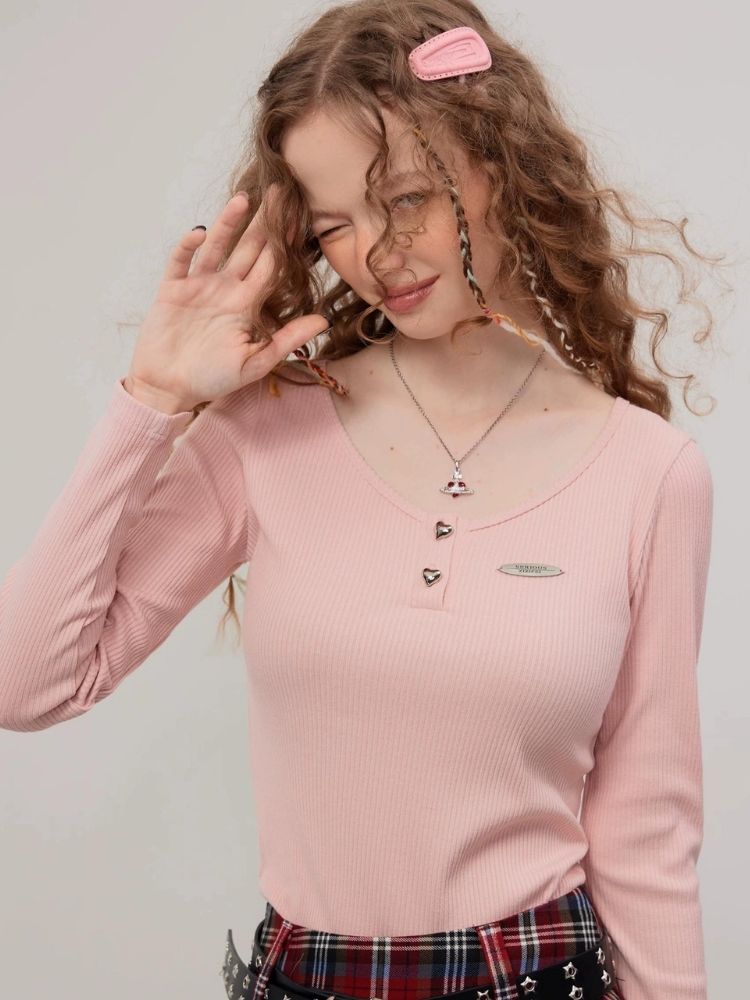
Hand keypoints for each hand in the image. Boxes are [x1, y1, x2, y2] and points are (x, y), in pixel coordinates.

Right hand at [127, 184, 328, 409]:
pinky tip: (200, 232)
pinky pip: (181, 261)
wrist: (168, 389)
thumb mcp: (254, 363)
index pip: (272, 267)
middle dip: (263, 222)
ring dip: (228, 224)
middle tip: (279, 192)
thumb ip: (286, 340)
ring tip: (243, 200)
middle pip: (249, 249)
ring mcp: (198, 286)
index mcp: (247, 305)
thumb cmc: (211, 381)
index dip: (285, 243)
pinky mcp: (172, 289)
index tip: (301, 216)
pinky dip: (189, 246)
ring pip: (217, 247)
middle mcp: (225, 290)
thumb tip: (323, 322)